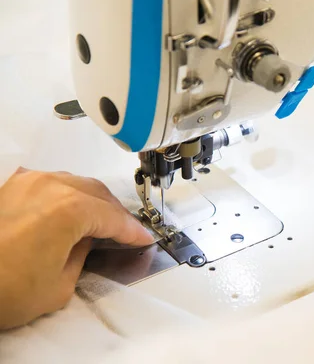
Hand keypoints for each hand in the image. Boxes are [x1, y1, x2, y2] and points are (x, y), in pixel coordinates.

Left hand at [0, 169, 153, 328]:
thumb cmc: (2, 288)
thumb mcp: (59, 285)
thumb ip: (82, 254)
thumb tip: (85, 240)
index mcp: (70, 209)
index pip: (114, 219)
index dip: (133, 232)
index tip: (143, 239)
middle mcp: (51, 186)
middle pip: (98, 193)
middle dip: (116, 213)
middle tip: (126, 231)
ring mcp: (27, 182)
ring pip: (75, 183)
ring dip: (92, 200)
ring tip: (99, 220)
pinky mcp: (9, 186)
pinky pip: (50, 183)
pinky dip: (67, 194)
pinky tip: (68, 209)